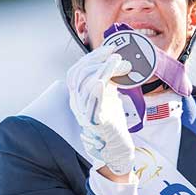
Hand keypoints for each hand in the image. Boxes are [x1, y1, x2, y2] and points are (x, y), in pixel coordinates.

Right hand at [67, 46, 134, 175]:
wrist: (117, 146)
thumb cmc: (112, 120)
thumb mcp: (108, 94)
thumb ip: (107, 79)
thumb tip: (115, 59)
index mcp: (78, 95)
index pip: (77, 70)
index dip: (91, 57)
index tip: (109, 48)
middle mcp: (77, 103)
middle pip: (79, 74)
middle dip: (97, 59)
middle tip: (115, 53)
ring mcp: (84, 112)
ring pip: (85, 85)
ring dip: (102, 69)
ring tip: (118, 61)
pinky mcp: (95, 121)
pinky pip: (92, 104)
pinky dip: (96, 90)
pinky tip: (102, 81)